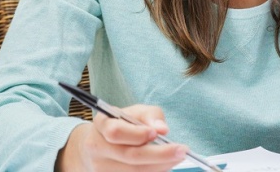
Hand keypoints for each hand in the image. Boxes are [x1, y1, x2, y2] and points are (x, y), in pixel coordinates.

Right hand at [55, 104, 187, 171]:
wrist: (101, 146)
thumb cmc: (124, 125)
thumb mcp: (135, 112)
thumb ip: (150, 116)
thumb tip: (162, 130)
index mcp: (102, 124)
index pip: (116, 132)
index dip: (138, 134)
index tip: (158, 133)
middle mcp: (97, 147)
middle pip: (129, 156)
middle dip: (159, 154)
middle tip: (182, 151)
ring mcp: (101, 168)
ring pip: (135, 171)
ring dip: (160, 166)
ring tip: (176, 158)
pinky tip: (164, 165)